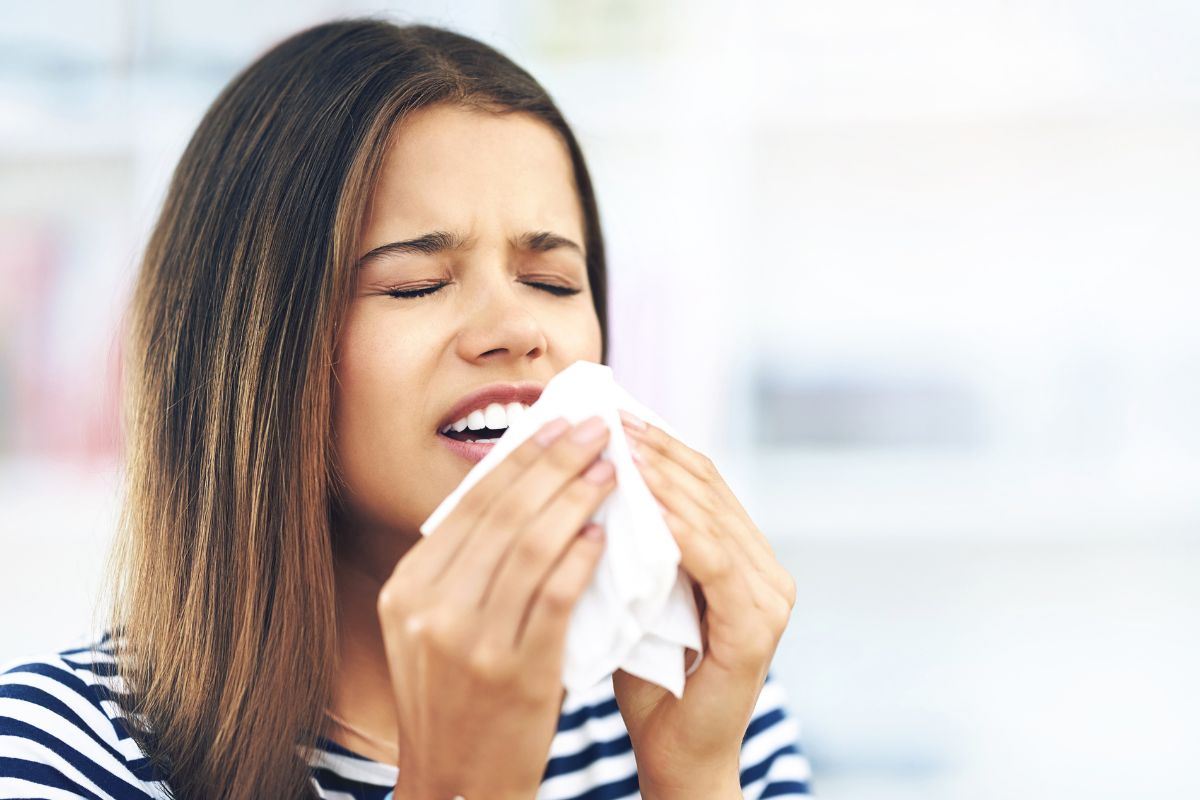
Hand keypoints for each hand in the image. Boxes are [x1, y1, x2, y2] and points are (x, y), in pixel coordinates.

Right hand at [376, 416, 616, 799]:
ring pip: (531, 546)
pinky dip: (581, 558)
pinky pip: (555, 597)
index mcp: (409, 591)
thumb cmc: (458, 699)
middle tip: (597, 429)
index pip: (470, 505)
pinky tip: (605, 534)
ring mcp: (472, 643)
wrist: (458, 785)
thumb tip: (518, 489)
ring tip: (612, 470)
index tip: (556, 423)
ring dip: (577, 499)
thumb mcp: (433, 629)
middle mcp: (432, 610)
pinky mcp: (518, 673)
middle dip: (555, 462)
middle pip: (503, 514)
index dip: (519, 458)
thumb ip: (462, 568)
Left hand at [612, 410, 796, 797]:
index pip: (702, 482)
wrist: (675, 756)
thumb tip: (590, 479)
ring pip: (713, 517)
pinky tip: (645, 503)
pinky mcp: (756, 628)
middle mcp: (765, 570)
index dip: (660, 445)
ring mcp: (768, 598)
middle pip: (710, 489)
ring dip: (664, 479)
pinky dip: (680, 530)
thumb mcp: (638, 593)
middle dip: (658, 450)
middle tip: (612, 418)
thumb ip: (633, 544)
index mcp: (741, 557)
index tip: (615, 414)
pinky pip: (715, 564)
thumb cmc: (649, 678)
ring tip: (620, 448)